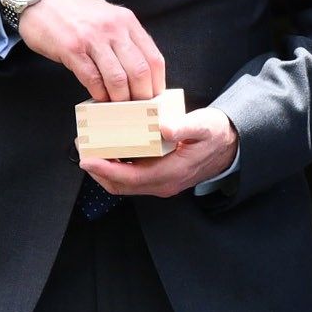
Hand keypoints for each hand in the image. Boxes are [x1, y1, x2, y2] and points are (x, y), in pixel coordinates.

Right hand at [15, 0, 167, 102]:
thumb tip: (140, 71)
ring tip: (118, 107)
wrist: (40, 1)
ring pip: (118, 79)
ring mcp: (93, 39)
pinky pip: (92, 79)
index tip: (154, 98)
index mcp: (127, 21)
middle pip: (139, 71)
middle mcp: (114, 29)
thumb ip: (125, 39)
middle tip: (138, 108)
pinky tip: (99, 98)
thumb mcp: (108, 17)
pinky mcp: (72, 49)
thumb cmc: (75, 12)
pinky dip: (99, 93)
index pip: (154, 58)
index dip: (156, 83)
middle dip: (141, 96)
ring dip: (120, 99)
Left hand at [83, 104, 239, 198]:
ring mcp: (160, 181)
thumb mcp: (205, 126)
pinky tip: (108, 148)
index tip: (86, 158)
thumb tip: (164, 128)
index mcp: (170, 173)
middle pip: (120, 185)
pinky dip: (115, 165)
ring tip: (89, 148)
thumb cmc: (216, 135)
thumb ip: (185, 127)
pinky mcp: (158, 175)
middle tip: (81, 149)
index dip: (105, 169)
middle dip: (97, 170)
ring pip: (123, 183)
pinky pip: (130, 176)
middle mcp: (162, 183)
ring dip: (104, 169)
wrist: (230, 146)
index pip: (130, 178)